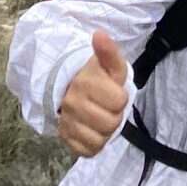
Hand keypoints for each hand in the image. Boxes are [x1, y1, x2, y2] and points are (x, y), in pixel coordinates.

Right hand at [58, 30, 131, 158]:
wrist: (70, 92)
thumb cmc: (97, 78)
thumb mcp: (109, 65)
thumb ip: (109, 52)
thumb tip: (99, 34)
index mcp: (84, 83)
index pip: (120, 101)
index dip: (120, 97)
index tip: (112, 92)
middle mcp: (71, 103)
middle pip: (111, 123)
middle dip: (114, 115)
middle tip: (106, 106)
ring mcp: (66, 122)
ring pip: (100, 139)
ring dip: (105, 131)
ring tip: (99, 118)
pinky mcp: (66, 139)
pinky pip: (88, 151)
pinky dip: (94, 143)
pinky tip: (92, 130)